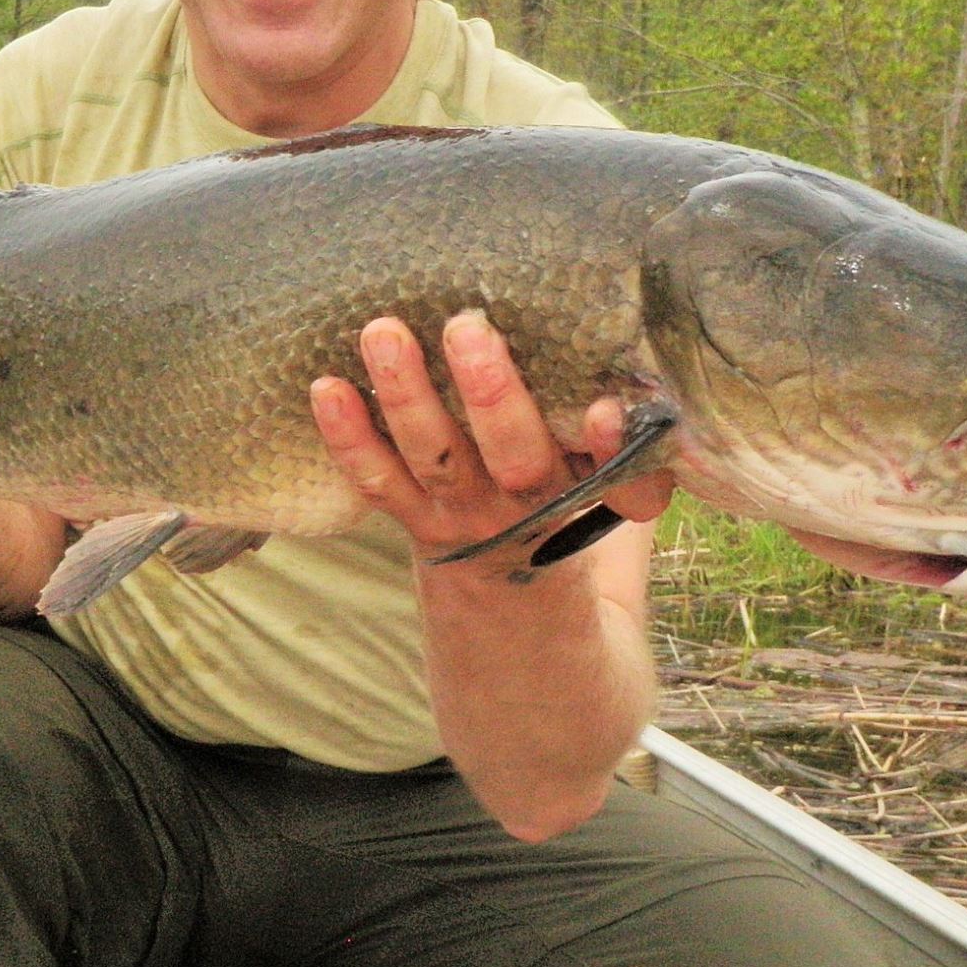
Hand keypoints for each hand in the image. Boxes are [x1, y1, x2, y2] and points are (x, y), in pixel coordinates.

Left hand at [310, 312, 672, 563]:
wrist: (520, 641)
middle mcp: (529, 512)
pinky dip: (348, 437)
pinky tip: (324, 387)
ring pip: (435, 458)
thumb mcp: (619, 512)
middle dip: (491, 393)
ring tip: (383, 332)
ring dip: (407, 394)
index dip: (611, 448)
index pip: (614, 481)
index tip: (610, 408)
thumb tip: (641, 390)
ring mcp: (466, 520)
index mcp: (589, 503)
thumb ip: (632, 463)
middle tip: (468, 326)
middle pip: (515, 457)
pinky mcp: (416, 524)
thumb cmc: (575, 540)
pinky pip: (380, 483)